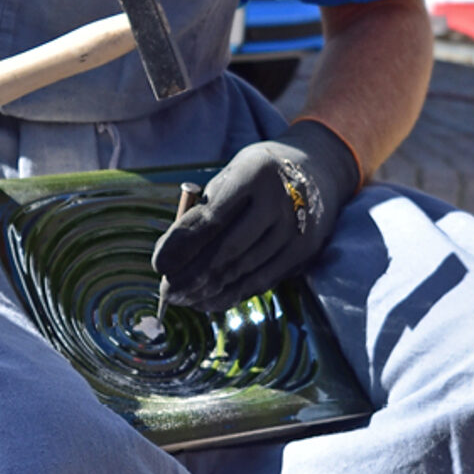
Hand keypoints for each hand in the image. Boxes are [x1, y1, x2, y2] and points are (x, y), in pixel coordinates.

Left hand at [152, 120, 358, 310]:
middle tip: (166, 291)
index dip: (181, 246)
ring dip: (207, 291)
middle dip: (191, 276)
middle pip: (227, 251)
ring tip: (182, 299)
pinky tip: (208, 301)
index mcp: (254, 174)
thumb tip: (171, 256)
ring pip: (243, 271)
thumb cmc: (257, 176)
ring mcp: (295, 230)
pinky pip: (261, 282)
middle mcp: (279, 203)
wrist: (316, 172)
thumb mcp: (230, 176)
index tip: (158, 265)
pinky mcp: (303, 253)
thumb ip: (203, 209)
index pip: (211, 218)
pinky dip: (231, 295)